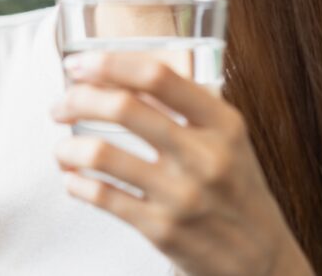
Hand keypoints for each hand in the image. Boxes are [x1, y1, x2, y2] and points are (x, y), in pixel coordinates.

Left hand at [51, 52, 313, 275]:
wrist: (261, 258)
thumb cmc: (233, 187)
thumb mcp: (226, 138)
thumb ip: (182, 106)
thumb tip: (114, 74)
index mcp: (221, 123)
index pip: (157, 76)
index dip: (109, 64)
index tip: (80, 64)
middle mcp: (204, 156)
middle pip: (123, 107)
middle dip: (76, 100)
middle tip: (60, 106)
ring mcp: (182, 195)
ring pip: (100, 153)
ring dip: (67, 148)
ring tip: (62, 150)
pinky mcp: (161, 229)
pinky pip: (100, 196)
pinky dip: (75, 183)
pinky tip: (73, 179)